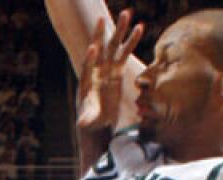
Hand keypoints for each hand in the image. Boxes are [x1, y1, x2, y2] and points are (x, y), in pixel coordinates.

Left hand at [77, 9, 143, 132]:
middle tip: (101, 18)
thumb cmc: (91, 120)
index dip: (89, 59)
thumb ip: (86, 120)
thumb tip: (83, 124)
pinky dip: (131, 41)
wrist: (98, 119)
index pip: (87, 68)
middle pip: (98, 50)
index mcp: (86, 82)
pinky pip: (124, 52)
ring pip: (113, 46)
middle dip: (100, 35)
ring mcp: (106, 68)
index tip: (93, 49)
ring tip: (127, 13)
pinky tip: (140, 27)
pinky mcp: (116, 70)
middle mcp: (95, 71)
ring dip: (120, 31)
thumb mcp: (89, 121)